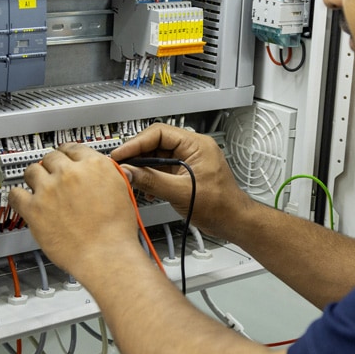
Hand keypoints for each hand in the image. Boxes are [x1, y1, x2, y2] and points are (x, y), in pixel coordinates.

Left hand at [9, 142, 140, 279]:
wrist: (105, 253)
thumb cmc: (116, 230)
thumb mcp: (122, 191)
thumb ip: (107, 176)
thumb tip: (99, 174)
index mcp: (94, 165)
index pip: (73, 148)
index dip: (67, 154)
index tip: (64, 158)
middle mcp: (70, 173)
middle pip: (51, 157)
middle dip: (52, 166)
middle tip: (52, 175)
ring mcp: (49, 189)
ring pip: (32, 171)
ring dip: (34, 177)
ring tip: (37, 186)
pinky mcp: (34, 208)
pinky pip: (15, 194)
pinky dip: (17, 196)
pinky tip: (21, 199)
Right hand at [110, 123, 253, 240]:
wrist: (233, 221)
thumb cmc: (220, 206)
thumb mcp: (180, 192)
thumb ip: (152, 180)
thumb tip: (128, 172)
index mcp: (196, 144)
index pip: (159, 132)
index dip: (136, 143)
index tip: (121, 154)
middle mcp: (192, 149)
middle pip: (156, 143)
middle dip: (137, 156)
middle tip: (121, 167)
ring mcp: (188, 161)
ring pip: (157, 157)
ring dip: (143, 168)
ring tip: (131, 179)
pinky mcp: (185, 174)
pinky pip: (162, 169)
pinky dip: (151, 177)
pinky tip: (146, 189)